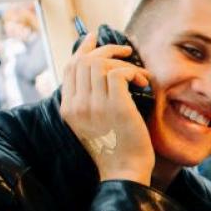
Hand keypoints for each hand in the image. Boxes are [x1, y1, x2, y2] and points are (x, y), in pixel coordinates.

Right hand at [61, 29, 153, 183]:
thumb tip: (103, 75)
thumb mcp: (94, 124)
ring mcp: (93, 106)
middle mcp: (76, 105)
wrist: (124, 172)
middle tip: (126, 50)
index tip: (95, 38)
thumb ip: (92, 101)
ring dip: (123, 62)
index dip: (83, 49)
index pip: (70, 68)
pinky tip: (142, 83)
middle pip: (84, 61)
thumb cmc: (116, 149)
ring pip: (100, 64)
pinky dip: (132, 72)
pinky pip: (118, 73)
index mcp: (68, 109)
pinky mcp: (114, 107)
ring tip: (139, 74)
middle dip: (105, 49)